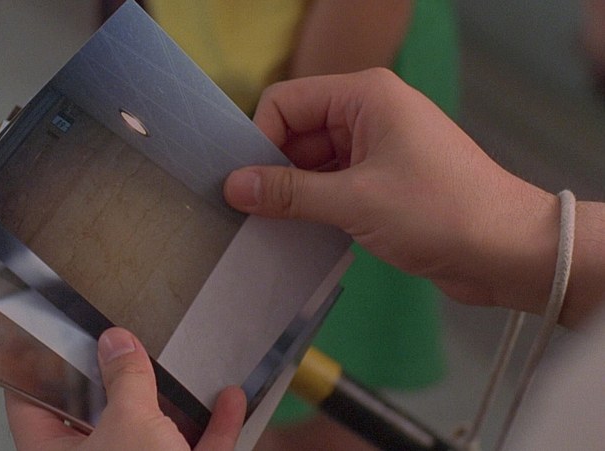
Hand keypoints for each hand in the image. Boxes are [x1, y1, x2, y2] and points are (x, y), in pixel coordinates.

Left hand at [5, 327, 245, 450]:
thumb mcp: (130, 423)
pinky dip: (213, 428)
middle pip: (97, 414)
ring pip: (150, 435)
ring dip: (174, 404)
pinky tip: (228, 401)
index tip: (55, 336)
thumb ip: (125, 379)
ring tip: (178, 372)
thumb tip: (117, 345)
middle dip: (118, 382)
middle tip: (125, 345)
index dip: (42, 366)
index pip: (31, 402)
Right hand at [224, 69, 560, 318]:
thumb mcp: (355, 201)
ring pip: (312, 162)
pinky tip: (298, 231)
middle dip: (273, 168)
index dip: (259, 139)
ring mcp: (377, 148)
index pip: (286, 102)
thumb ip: (290, 192)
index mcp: (365, 96)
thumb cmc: (440, 212)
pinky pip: (332, 184)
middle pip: (296, 132)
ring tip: (271, 226)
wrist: (509, 252)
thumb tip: (234, 186)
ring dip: (292, 191)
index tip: (243, 183)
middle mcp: (368, 114)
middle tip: (249, 211)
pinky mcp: (383, 181)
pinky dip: (313, 205)